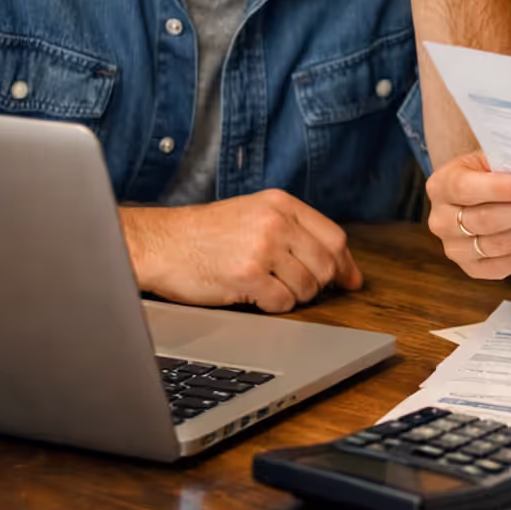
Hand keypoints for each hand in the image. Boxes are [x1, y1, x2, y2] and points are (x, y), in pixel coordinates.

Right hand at [119, 191, 361, 313]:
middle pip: (326, 265)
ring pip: (307, 287)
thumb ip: (297, 232)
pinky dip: (272, 306)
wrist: (160, 243)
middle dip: (317, 284)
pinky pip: (282, 303)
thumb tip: (346, 271)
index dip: (345, 265)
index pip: (334, 237)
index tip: (350, 281)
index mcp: (281, 203)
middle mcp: (275, 222)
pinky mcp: (247, 275)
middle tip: (295, 288)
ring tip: (267, 287)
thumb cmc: (205, 234)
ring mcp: (262, 248)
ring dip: (292, 296)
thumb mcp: (254, 214)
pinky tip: (254, 295)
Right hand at [426, 150, 510, 279]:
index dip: (502, 189)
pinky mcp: (473, 269)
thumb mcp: (493, 159)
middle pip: (488, 220)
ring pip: (500, 245)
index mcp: (441, 186)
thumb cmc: (490, 172)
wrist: (481, 195)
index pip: (467, 189)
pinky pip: (508, 264)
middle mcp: (440, 221)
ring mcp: (455, 250)